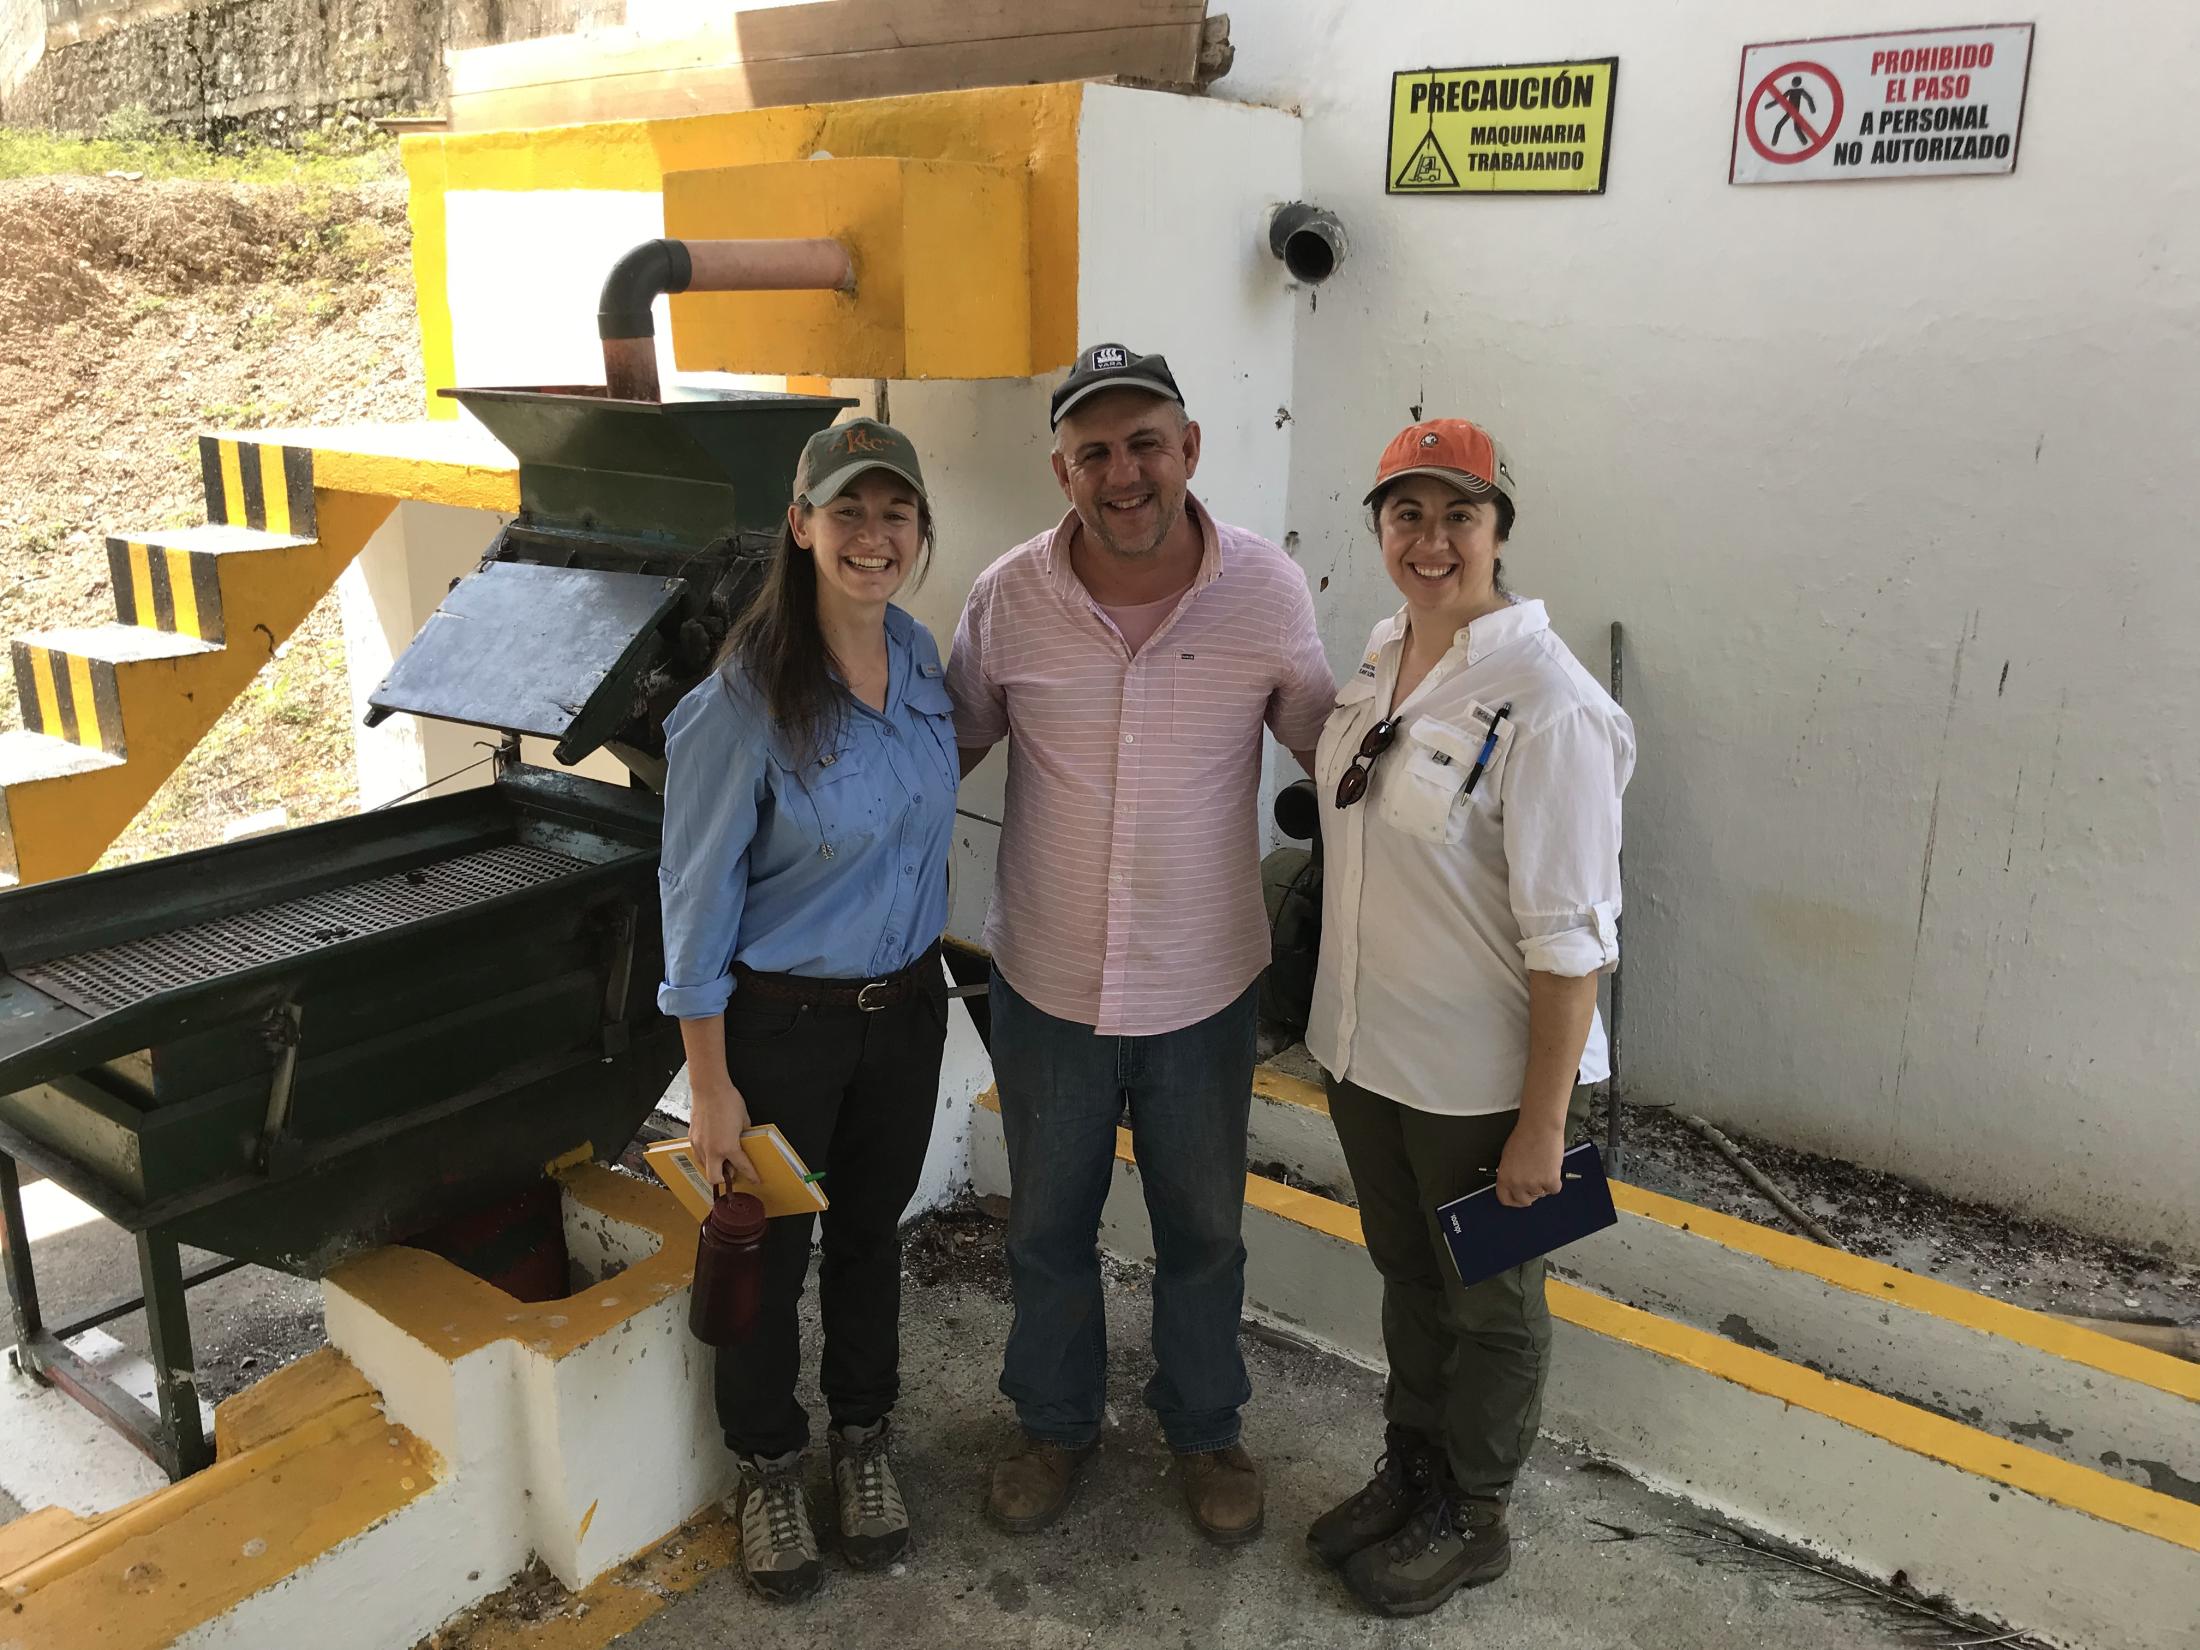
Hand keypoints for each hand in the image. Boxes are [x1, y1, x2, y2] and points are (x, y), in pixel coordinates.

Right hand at [688, 1074, 759, 1194]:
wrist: (709, 1088)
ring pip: (704, 1167)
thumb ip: (745, 1135)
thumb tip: (745, 1141)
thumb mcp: (744, 1120)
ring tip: (722, 1158)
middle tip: (733, 1172)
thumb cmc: (727, 1100)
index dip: (751, 1175)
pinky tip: (712, 1148)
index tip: (754, 1179)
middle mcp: (711, 1149)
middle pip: (715, 1178)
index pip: (742, 1167)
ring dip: (714, 1167)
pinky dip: (706, 1156)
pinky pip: (698, 1155)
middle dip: (724, 1179)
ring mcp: (699, 1145)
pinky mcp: (692, 1138)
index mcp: (728, 1146)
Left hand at [1495, 1118, 1565, 1207]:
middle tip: (1536, 1182)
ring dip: (1543, 1184)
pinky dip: (1555, 1181)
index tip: (1519, 1199)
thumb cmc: (1525, 1135)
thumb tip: (1515, 1182)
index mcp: (1504, 1176)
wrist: (1540, 1127)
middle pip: (1524, 1201)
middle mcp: (1517, 1183)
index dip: (1513, 1200)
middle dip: (1530, 1194)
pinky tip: (1552, 1167)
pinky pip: (1554, 1189)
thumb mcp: (1509, 1156)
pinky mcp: (1550, 1181)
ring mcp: (1534, 1184)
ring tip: (1543, 1166)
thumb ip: (1511, 1172)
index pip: (1505, 1199)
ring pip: (1541, 1194)